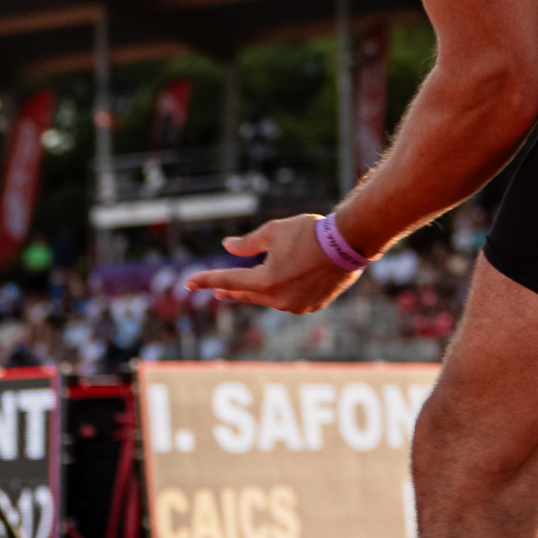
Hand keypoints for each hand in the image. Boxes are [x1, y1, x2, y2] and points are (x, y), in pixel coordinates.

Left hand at [183, 213, 359, 316]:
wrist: (348, 244)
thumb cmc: (309, 233)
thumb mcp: (273, 232)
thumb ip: (248, 243)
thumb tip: (228, 246)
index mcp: (265, 282)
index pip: (228, 280)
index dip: (206, 279)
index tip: (188, 283)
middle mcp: (279, 299)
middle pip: (248, 294)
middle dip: (231, 289)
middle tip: (216, 290)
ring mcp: (296, 306)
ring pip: (269, 298)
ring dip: (258, 290)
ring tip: (247, 285)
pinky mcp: (313, 306)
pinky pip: (289, 300)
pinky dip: (281, 291)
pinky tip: (282, 283)